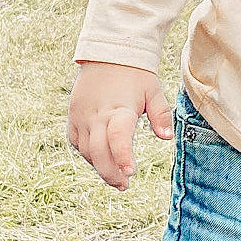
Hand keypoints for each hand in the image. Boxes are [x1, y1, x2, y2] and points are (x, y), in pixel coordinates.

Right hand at [67, 62, 172, 189]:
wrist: (107, 55)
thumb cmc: (135, 75)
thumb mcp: (154, 91)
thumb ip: (161, 115)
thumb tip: (166, 138)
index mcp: (119, 108)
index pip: (118, 137)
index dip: (122, 157)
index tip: (131, 172)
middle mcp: (97, 114)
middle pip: (99, 151)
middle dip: (110, 173)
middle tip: (124, 185)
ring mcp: (82, 116)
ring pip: (87, 151)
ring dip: (100, 167)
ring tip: (117, 177)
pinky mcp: (74, 116)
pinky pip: (77, 143)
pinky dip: (89, 155)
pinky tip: (102, 161)